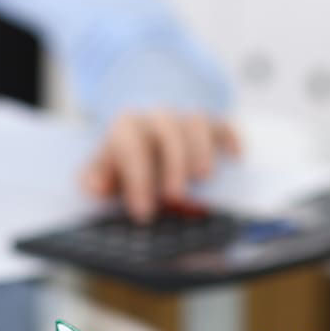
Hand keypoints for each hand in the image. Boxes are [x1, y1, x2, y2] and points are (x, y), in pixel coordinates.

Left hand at [82, 111, 239, 221]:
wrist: (143, 133)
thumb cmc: (123, 160)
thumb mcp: (102, 168)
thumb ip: (95, 178)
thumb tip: (95, 187)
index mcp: (127, 127)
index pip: (131, 148)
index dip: (137, 179)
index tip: (143, 212)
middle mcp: (157, 118)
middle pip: (167, 132)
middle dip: (172, 164)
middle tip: (175, 197)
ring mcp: (185, 119)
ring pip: (196, 123)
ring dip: (200, 151)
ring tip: (202, 179)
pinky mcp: (212, 125)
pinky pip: (223, 126)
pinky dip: (230, 139)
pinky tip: (234, 158)